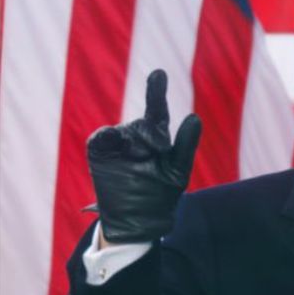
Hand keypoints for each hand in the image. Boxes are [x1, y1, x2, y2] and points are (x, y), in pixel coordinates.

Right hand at [86, 69, 201, 243]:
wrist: (135, 221)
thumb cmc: (160, 195)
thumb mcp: (178, 172)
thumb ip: (185, 145)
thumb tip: (194, 117)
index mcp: (157, 137)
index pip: (157, 110)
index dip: (156, 91)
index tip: (159, 73)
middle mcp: (136, 136)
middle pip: (143, 123)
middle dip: (150, 134)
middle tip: (157, 149)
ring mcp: (116, 143)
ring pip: (122, 131)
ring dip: (131, 142)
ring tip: (139, 162)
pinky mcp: (99, 152)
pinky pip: (101, 138)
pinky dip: (106, 137)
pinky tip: (113, 140)